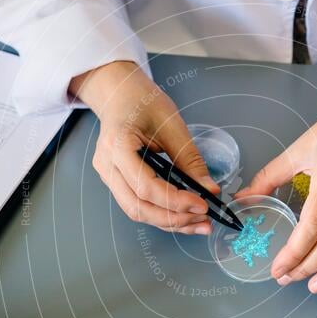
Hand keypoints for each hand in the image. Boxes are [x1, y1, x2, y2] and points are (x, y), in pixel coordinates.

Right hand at [70, 60, 218, 233]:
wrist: (120, 94)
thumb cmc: (143, 101)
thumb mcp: (172, 125)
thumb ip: (190, 160)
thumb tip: (209, 189)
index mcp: (118, 145)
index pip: (146, 186)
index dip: (175, 201)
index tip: (202, 204)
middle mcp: (106, 165)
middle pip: (138, 207)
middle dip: (173, 218)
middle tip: (203, 220)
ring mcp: (107, 175)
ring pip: (136, 211)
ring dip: (168, 221)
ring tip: (197, 223)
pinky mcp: (115, 181)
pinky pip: (137, 205)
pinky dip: (161, 213)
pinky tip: (183, 216)